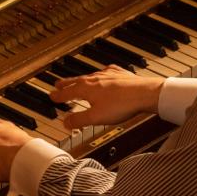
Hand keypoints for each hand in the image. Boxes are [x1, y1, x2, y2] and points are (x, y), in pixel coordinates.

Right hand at [49, 65, 163, 129]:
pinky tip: (103, 75)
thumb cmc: (121, 105)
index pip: (67, 92)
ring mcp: (107, 75)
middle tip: (58, 84)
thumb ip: (78, 120)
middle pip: (76, 81)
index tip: (52, 96)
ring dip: (81, 80)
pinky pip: (106, 72)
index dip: (58, 95)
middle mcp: (94, 79)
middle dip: (66, 84)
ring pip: (89, 76)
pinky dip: (100, 75)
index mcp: (86, 88)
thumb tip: (65, 122)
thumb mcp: (96, 117)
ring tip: (77, 81)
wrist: (144, 93)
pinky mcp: (119, 74)